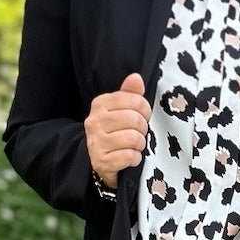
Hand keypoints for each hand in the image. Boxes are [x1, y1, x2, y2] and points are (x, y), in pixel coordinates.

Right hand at [84, 73, 150, 188]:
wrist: (99, 160)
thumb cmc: (114, 131)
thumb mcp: (120, 109)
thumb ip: (129, 93)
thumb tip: (136, 78)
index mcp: (100, 104)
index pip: (134, 100)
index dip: (145, 109)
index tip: (143, 116)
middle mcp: (95, 121)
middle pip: (134, 119)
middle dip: (143, 128)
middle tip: (139, 133)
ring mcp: (96, 142)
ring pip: (133, 138)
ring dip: (140, 144)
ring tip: (135, 145)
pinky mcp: (101, 161)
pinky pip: (129, 156)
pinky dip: (135, 158)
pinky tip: (131, 157)